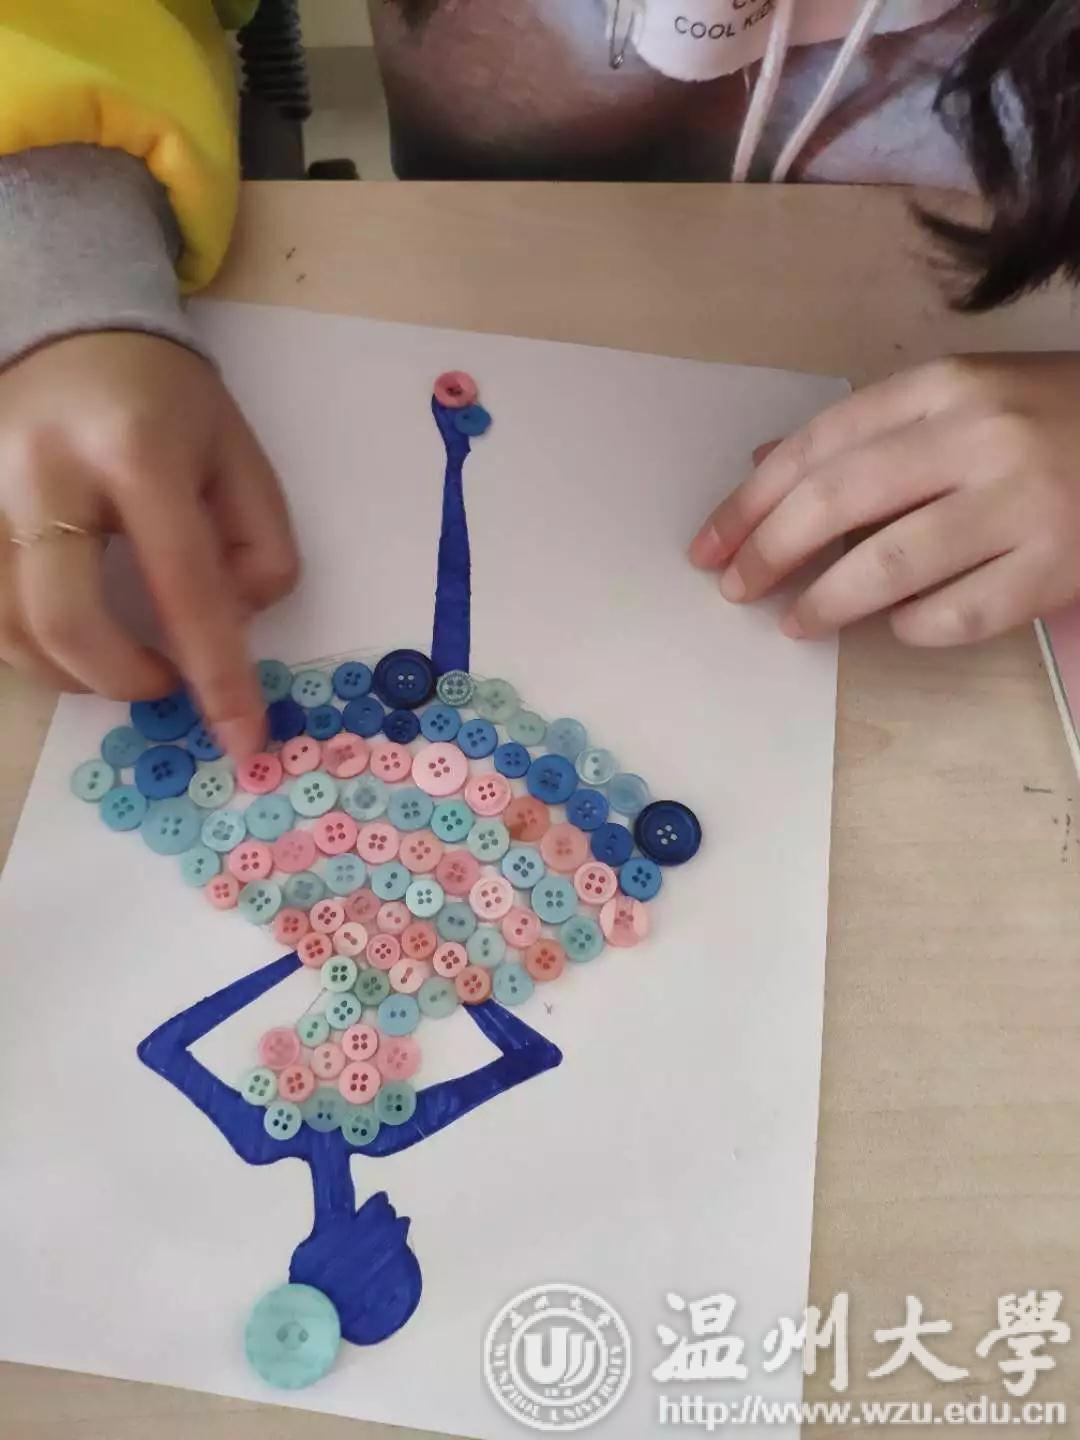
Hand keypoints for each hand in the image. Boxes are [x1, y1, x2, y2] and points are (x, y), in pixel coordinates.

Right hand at [0, 333, 297, 756]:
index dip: (218, 676)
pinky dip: (26, 648)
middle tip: (161, 680)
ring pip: (6, 629)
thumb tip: (237, 620)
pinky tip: (65, 639)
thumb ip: (260, 540)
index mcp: (135, 452)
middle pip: (65, 622)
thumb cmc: (165, 402)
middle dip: (121, 680)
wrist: (67, 334)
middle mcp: (43, 472)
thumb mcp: (238, 454)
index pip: (184, 588)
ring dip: (69, 673)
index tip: (242, 740)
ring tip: (114, 659)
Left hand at [690, 354, 1079, 645]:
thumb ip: (866, 430)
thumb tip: (762, 466)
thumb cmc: (1050, 421)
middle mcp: (979, 437)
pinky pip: (955, 614)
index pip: (819, 444)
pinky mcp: (1054, 569)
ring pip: (890, 565)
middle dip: (768, 551)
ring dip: (826, 601)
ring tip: (795, 621)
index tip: (709, 544)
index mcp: (945, 387)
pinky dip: (911, 627)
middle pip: (838, 501)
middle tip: (736, 588)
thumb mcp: (959, 399)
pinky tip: (894, 625)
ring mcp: (1022, 505)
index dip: (750, 501)